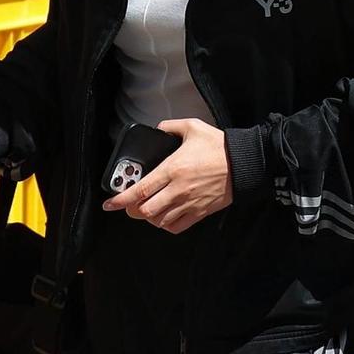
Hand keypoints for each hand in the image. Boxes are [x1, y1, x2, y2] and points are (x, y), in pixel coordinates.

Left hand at [103, 118, 232, 232]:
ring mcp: (189, 203)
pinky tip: (165, 217)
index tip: (109, 204)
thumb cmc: (220, 146)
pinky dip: (166, 225)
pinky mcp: (200, 212)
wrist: (244, 163)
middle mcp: (178, 189)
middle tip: (129, 205)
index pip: (140, 190)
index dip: (120, 199)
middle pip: (145, 210)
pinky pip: (177, 227)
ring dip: (149, 217)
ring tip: (148, 209)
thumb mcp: (193, 127)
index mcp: (172, 169)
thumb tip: (158, 128)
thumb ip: (170, 126)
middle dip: (132, 210)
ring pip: (159, 221)